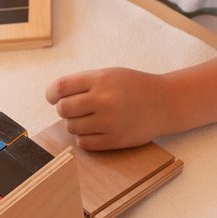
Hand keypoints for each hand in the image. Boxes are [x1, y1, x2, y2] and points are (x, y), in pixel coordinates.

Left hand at [45, 67, 169, 150]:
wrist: (165, 103)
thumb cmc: (133, 87)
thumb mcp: (109, 74)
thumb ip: (83, 83)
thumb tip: (54, 97)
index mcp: (100, 80)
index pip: (60, 87)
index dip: (51, 93)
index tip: (53, 97)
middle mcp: (103, 100)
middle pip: (63, 109)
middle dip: (64, 109)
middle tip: (74, 109)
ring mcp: (109, 122)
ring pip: (72, 127)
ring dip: (75, 124)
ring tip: (89, 118)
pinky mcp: (114, 140)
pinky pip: (84, 143)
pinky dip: (84, 138)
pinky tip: (94, 130)